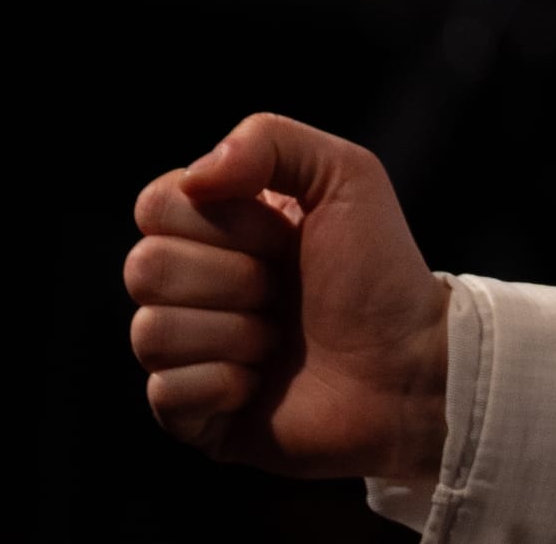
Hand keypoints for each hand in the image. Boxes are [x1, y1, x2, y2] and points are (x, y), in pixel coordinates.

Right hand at [125, 113, 450, 482]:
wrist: (410, 363)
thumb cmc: (382, 270)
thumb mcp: (346, 175)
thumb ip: (270, 140)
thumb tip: (194, 177)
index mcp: (220, 226)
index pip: (156, 204)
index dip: (221, 221)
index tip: (283, 237)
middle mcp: (195, 287)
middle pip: (145, 268)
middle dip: (232, 279)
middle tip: (284, 290)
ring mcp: (189, 352)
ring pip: (150, 332)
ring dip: (235, 334)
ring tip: (281, 338)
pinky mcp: (192, 414)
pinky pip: (164, 393)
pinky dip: (224, 384)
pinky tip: (263, 383)